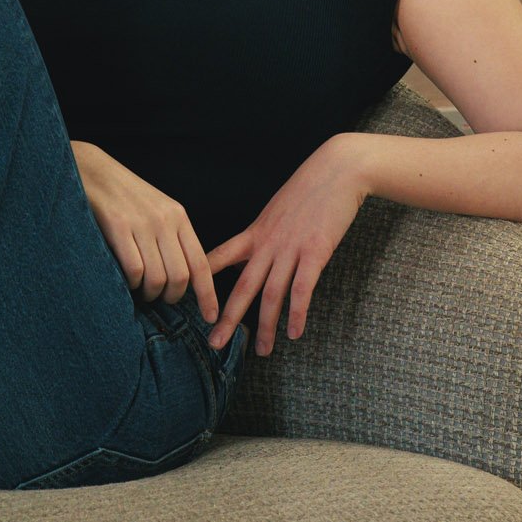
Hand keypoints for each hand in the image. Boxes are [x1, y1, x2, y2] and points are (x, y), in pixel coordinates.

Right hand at [71, 140, 219, 327]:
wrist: (92, 169)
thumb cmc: (123, 195)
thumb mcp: (156, 210)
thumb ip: (171, 238)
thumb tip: (180, 280)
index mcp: (178, 216)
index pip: (201, 263)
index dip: (207, 294)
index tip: (210, 316)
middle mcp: (164, 220)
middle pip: (180, 277)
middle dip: (170, 297)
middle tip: (158, 298)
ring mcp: (142, 223)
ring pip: (157, 278)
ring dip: (148, 293)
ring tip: (139, 289)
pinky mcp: (118, 226)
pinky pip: (133, 270)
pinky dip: (130, 283)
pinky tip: (124, 279)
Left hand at [203, 143, 366, 354]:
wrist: (337, 170)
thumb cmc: (309, 189)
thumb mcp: (276, 210)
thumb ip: (262, 234)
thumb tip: (247, 253)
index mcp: (255, 232)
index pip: (219, 256)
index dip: (201, 279)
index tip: (184, 299)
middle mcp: (267, 243)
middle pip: (242, 287)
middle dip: (228, 319)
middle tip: (215, 344)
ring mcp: (291, 248)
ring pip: (272, 294)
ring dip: (266, 326)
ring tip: (263, 351)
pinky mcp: (316, 251)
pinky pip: (303, 288)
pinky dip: (297, 313)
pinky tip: (294, 333)